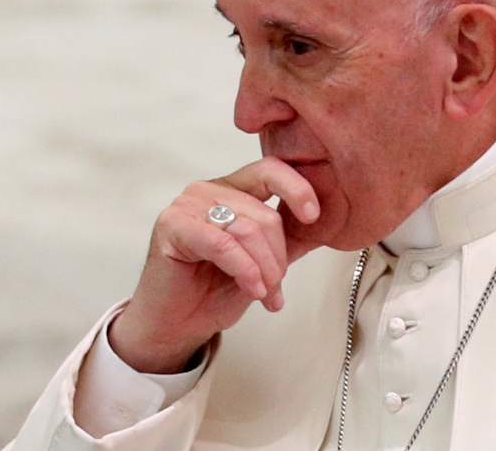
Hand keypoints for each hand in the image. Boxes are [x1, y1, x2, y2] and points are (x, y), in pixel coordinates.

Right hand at [108, 156, 319, 373]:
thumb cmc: (213, 292)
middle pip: (264, 214)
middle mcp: (209, 190)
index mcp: (232, 190)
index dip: (297, 188)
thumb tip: (323, 225)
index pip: (270, 170)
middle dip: (278, 258)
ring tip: (264, 294)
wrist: (177, 325)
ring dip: (264, 270)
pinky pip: (223, 244)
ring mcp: (187, 204)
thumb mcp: (262, 264)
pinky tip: (251, 290)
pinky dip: (244, 270)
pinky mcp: (172, 225)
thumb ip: (285, 241)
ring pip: (248, 229)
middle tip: (276, 288)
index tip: (313, 216)